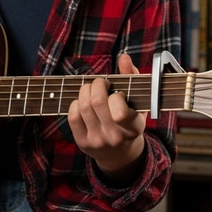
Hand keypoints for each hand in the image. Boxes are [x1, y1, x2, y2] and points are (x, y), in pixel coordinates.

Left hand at [67, 53, 146, 183]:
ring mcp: (98, 140)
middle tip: (101, 83)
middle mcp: (115, 136)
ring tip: (91, 89)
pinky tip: (83, 102)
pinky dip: (75, 103)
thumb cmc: (130, 120)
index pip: (120, 111)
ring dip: (85, 90)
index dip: (115, 95)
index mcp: (133, 127)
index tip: (116, 91)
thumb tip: (123, 57)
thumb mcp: (138, 102)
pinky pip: (72, 116)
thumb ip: (133, 77)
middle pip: (97, 102)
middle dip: (97, 84)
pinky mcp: (83, 142)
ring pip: (83, 106)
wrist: (120, 154)